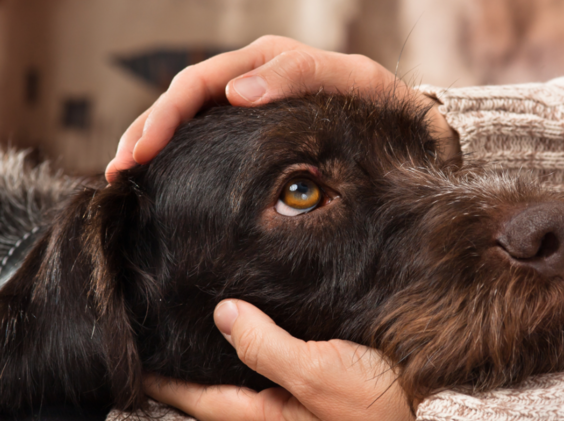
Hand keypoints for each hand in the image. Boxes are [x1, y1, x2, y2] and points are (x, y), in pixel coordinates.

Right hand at [107, 35, 459, 181]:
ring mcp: (249, 104)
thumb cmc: (380, 102)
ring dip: (152, 142)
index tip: (142, 152)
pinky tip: (160, 176)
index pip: (199, 83)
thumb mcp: (351, 80)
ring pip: (187, 118)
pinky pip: (207, 136)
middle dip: (146, 132)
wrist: (403, 122)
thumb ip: (299, 75)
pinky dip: (178, 154)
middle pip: (181, 100)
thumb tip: (237, 92)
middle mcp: (250, 78)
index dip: (166, 116)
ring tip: (124, 176)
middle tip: (120, 171)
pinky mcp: (253, 131)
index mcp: (266, 61)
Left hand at [144, 300, 420, 420]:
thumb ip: (267, 347)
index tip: (139, 356)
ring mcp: (304, 392)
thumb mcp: (319, 374)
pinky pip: (283, 355)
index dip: (169, 379)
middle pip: (224, 383)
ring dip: (228, 346)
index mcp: (273, 414)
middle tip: (164, 330)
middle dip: (193, 361)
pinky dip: (263, 337)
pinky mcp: (327, 374)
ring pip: (253, 367)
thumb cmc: (381, 401)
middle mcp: (282, 405)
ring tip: (204, 318)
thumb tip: (223, 314)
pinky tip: (264, 315)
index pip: (205, 397)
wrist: (438, 404)